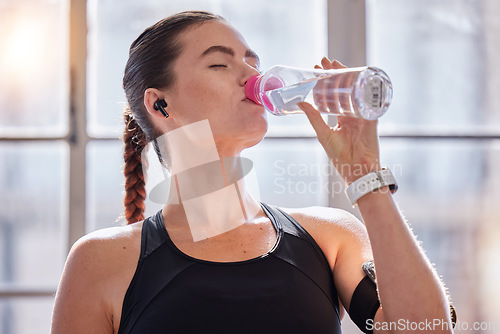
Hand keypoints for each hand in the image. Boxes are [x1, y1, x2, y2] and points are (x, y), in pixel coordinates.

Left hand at [298, 57, 380, 184]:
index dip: (326, 82)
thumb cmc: (341, 156)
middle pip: (344, 88)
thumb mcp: (324, 134)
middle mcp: (353, 113)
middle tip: (326, 60)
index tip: (317, 69)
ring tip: (335, 64)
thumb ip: (314, 118)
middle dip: (335, 73)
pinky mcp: (372, 117)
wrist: (357, 170)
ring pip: (355, 89)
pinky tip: (358, 74)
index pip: (334, 95)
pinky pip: (368, 98)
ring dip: (347, 75)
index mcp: (342, 118)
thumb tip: (300, 103)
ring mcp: (363, 113)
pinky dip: (364, 86)